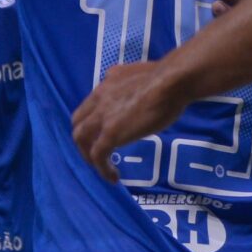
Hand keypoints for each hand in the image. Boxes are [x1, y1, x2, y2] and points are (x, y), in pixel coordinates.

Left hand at [72, 59, 188, 182]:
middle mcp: (99, 99)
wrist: (173, 81)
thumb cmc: (166, 77)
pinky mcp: (111, 132)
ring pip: (82, 140)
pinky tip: (114, 177)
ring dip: (89, 156)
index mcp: (105, 85)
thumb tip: (119, 80)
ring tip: (103, 169)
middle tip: (99, 154)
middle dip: (85, 142)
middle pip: (78, 124)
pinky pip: (98, 155)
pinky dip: (102, 169)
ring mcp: (103, 116)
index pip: (87, 108)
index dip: (91, 124)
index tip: (102, 135)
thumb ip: (123, 80)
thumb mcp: (136, 73)